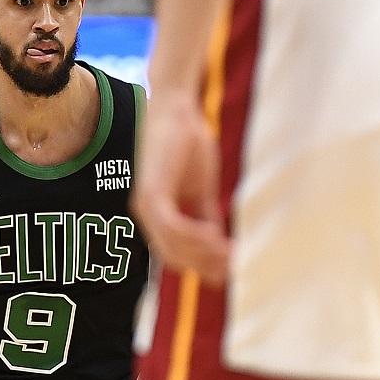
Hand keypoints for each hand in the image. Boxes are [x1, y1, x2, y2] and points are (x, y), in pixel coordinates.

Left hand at [132, 86, 230, 282]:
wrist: (177, 108)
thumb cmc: (188, 142)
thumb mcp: (202, 190)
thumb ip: (206, 216)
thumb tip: (221, 244)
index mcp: (157, 216)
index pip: (178, 254)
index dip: (203, 268)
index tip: (230, 271)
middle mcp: (146, 215)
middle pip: (175, 258)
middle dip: (205, 267)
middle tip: (234, 269)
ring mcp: (146, 205)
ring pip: (173, 246)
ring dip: (203, 255)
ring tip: (229, 255)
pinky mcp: (152, 193)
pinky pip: (173, 227)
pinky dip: (194, 236)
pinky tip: (215, 235)